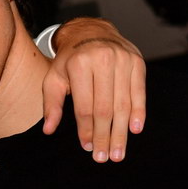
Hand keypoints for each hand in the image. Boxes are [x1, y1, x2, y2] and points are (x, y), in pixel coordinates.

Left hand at [42, 18, 145, 161]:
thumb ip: (51, 104)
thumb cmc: (69, 60)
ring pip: (123, 104)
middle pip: (105, 108)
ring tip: (118, 152)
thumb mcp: (53, 78)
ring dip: (121, 132)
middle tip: (104, 157)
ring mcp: (123, 59)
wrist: (90, 31)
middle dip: (104, 136)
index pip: (84, 106)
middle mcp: (102, 60)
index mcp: (78, 64)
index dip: (86, 130)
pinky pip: (139, 93)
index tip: (86, 147)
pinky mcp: (137, 61)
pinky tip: (134, 130)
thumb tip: (48, 130)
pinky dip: (138, 113)